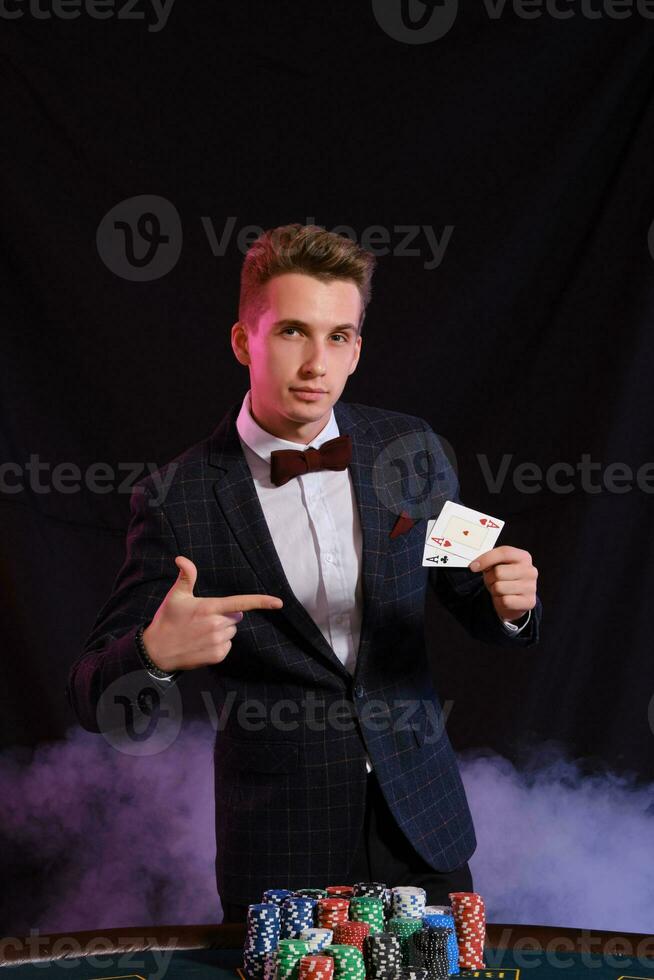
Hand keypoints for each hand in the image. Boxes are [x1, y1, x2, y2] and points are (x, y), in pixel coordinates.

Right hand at [142, 556, 283, 671]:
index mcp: (209, 608)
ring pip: (231, 631)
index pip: (241, 603)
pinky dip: (219, 644)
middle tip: (203, 618)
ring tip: (200, 631)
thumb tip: (181, 558)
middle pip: (235, 616)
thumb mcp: (175, 596)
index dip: (261, 602)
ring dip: (222, 630)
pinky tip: (202, 643)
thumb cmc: (167, 619)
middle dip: (224, 615)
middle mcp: (217, 625)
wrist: (157, 650)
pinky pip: (227, 645)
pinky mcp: (218, 655)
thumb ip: (186, 576)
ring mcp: (218, 642)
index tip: (278, 603)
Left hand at [469, 546, 537, 622]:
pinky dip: (499, 601)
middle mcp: (530, 570)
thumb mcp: (498, 565)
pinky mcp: (529, 602)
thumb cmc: (504, 579)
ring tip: (500, 590)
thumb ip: (490, 561)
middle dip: (490, 578)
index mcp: (523, 557)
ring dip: (494, 590)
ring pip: (499, 587)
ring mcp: (531, 587)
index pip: (504, 552)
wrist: (516, 600)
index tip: (473, 567)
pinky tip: (504, 599)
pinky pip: (505, 601)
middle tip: (493, 581)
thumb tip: (475, 566)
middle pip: (498, 572)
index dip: (486, 558)